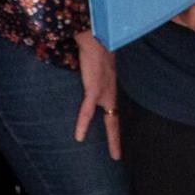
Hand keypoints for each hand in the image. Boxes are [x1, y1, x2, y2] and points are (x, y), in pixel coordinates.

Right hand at [73, 31, 121, 160]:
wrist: (95, 37)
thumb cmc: (94, 46)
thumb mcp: (95, 64)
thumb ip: (92, 73)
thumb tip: (85, 73)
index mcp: (109, 88)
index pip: (113, 112)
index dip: (114, 127)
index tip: (115, 139)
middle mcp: (109, 92)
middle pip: (114, 121)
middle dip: (116, 139)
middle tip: (117, 157)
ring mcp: (103, 92)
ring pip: (109, 121)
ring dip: (112, 139)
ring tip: (114, 155)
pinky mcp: (93, 88)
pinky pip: (86, 111)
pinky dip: (82, 124)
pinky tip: (78, 137)